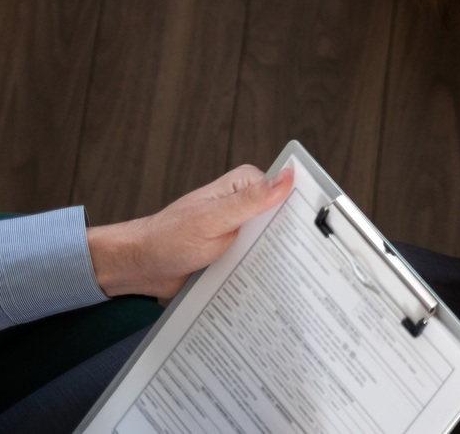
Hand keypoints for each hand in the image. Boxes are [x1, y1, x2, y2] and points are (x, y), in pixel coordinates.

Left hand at [88, 164, 294, 300]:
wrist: (142, 267)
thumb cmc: (168, 238)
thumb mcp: (212, 220)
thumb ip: (250, 200)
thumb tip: (287, 177)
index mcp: (243, 185)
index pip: (286, 189)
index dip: (302, 207)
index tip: (318, 225)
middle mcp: (245, 203)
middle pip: (284, 217)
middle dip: (292, 236)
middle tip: (309, 259)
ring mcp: (241, 228)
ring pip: (273, 241)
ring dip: (277, 256)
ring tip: (292, 276)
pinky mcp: (236, 250)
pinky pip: (258, 258)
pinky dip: (262, 269)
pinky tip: (270, 283)